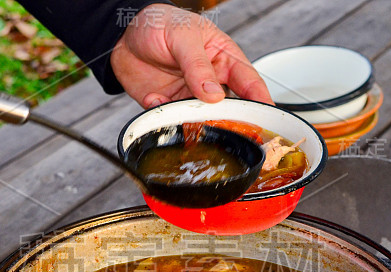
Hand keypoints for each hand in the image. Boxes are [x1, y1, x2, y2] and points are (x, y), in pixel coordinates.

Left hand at [110, 4, 271, 107]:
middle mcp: (210, 81)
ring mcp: (189, 96)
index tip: (265, 118)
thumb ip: (197, 65)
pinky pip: (170, 119)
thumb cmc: (161, 24)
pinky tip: (157, 100)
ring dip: (196, 121)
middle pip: (229, 108)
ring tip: (187, 116)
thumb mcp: (183, 36)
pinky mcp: (168, 106)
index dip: (260, 100)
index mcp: (223, 59)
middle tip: (227, 128)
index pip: (248, 82)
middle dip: (230, 120)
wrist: (124, 34)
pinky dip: (164, 116)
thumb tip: (214, 94)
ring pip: (201, 118)